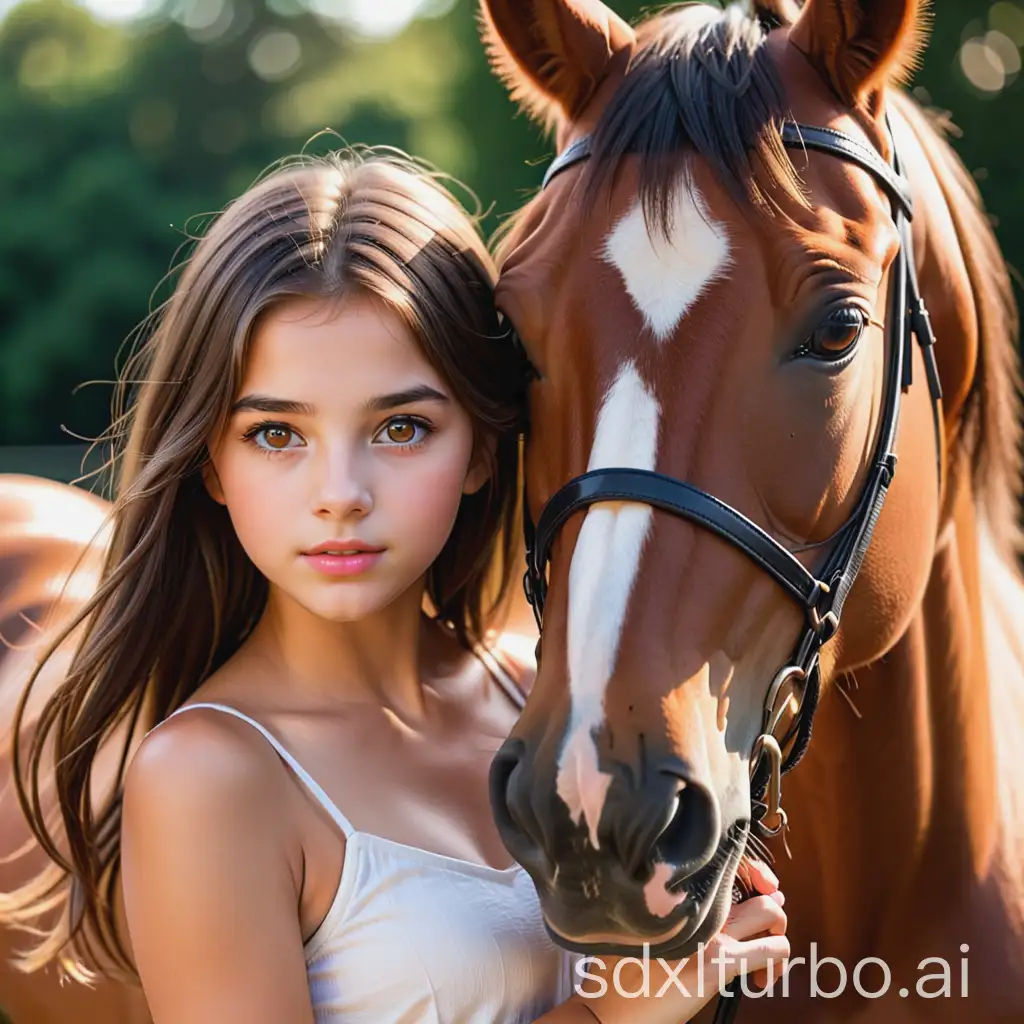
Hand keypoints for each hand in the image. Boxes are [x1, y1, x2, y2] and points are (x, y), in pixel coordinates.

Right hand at [574, 858, 789, 1023]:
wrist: (610, 1011)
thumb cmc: (621, 973)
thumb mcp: (637, 930)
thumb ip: (666, 913)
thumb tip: (688, 901)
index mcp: (676, 894)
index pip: (730, 865)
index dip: (753, 872)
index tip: (758, 891)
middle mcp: (695, 906)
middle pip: (753, 884)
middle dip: (770, 908)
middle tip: (762, 933)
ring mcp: (709, 934)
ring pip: (770, 911)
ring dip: (777, 933)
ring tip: (763, 960)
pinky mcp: (718, 966)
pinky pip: (771, 950)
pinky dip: (776, 962)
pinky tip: (761, 980)